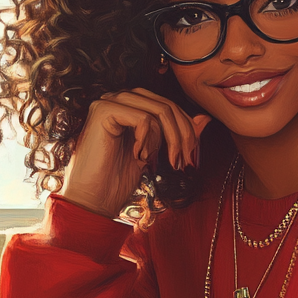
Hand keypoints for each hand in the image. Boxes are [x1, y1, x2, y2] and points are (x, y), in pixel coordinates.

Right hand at [59, 87, 212, 218]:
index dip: (185, 129)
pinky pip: (143, 118)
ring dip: (169, 139)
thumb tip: (204, 118)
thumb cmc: (117, 179)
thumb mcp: (155, 152)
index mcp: (129, 105)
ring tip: (165, 161)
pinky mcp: (103, 111)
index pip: (168, 105)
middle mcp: (119, 99)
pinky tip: (138, 156)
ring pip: (159, 109)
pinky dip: (147, 139)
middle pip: (167, 105)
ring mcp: (109, 102)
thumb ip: (175, 133)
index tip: (187, 157)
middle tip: (183, 161)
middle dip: (182, 135)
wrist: (93, 199)